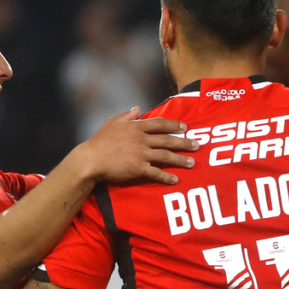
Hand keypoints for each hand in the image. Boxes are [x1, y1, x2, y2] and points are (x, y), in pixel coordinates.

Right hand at [79, 107, 197, 185]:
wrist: (90, 160)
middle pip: (167, 140)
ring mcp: (141, 154)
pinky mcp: (138, 168)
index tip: (185, 128)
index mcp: (136, 127)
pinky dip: (166, 177)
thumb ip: (126, 115)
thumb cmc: (99, 141)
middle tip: (197, 145)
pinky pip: (156, 173)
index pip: (160, 124)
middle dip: (184, 143)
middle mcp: (142, 139)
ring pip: (166, 156)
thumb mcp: (112, 123)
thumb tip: (137, 108)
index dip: (174, 125)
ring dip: (180, 160)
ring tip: (192, 163)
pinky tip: (176, 180)